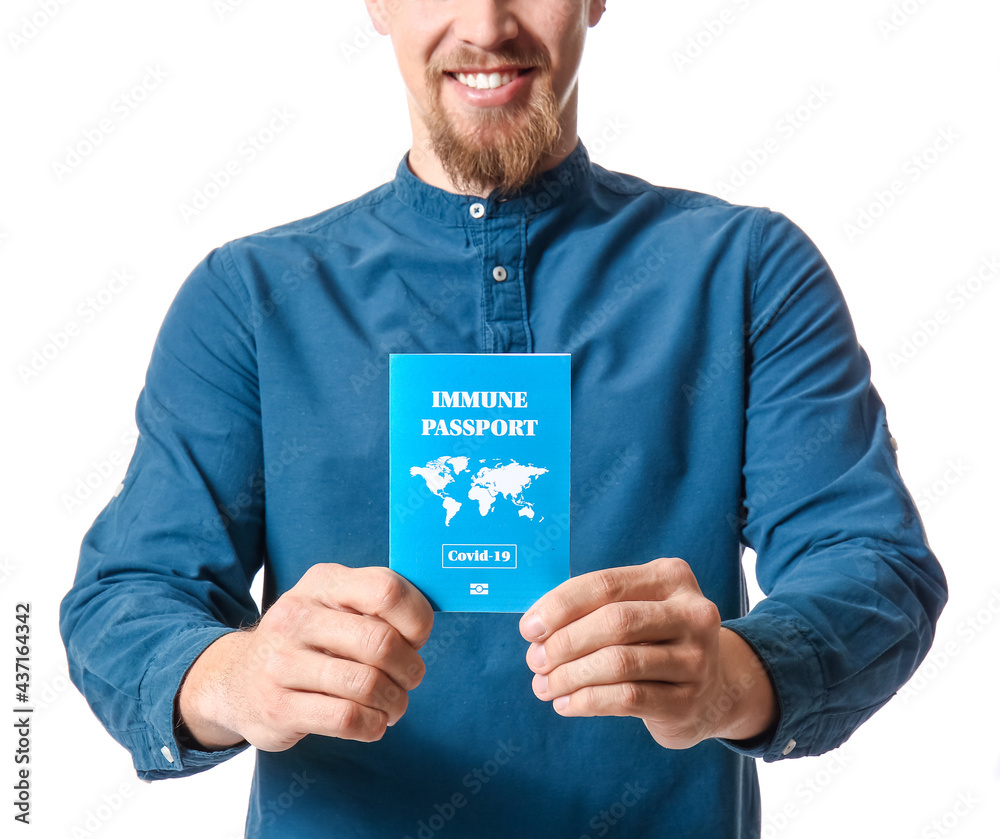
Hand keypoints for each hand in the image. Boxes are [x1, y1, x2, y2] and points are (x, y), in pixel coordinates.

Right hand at [177, 563, 433, 751]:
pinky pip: (346, 719)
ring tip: (394, 705)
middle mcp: (298, 616)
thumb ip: (377, 605)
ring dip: (394, 701)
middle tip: (410, 679)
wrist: (234, 678)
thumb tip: (425, 623)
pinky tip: (373, 723)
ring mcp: (282, 662)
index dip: (416, 619)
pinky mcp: (277, 706)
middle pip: (381, 642)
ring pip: (366, 684)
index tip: (417, 638)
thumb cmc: (308, 641)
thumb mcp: (334, 605)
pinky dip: (373, 725)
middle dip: (410, 668)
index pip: (386, 590)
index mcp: (323, 582)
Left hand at [518, 557, 776, 748]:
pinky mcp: (689, 701)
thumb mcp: (635, 608)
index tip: (529, 628)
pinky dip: (587, 701)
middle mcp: (693, 613)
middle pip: (614, 622)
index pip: (606, 585)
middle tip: (535, 660)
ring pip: (619, 663)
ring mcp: (697, 658)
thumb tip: (535, 628)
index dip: (561, 605)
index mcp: (672, 577)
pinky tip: (566, 704)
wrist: (714, 688)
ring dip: (570, 676)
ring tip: (544, 686)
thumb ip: (591, 608)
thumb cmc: (654, 640)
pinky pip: (627, 699)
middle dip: (564, 642)